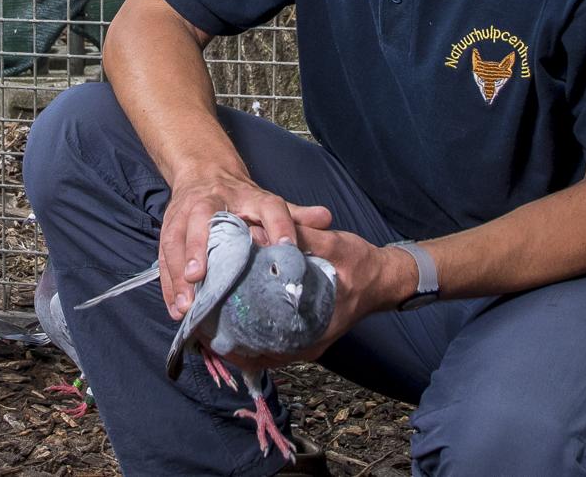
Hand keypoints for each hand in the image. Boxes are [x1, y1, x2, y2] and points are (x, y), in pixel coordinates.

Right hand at [159, 172, 330, 319]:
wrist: (203, 172)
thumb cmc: (242, 197)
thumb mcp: (269, 202)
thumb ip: (296, 215)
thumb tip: (326, 219)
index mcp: (248, 196)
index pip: (269, 207)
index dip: (280, 225)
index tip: (287, 247)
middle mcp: (212, 201)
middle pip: (203, 219)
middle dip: (198, 247)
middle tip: (201, 276)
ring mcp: (185, 213)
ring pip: (176, 239)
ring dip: (178, 273)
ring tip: (187, 305)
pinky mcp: (168, 228)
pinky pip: (163, 255)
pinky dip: (168, 283)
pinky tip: (175, 308)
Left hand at [222, 226, 414, 373]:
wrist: (384, 277)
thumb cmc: (361, 263)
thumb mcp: (333, 245)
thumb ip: (296, 239)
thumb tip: (255, 232)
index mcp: (314, 330)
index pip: (266, 349)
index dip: (234, 345)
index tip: (208, 332)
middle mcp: (307, 344)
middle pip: (260, 353)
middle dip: (229, 342)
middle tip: (201, 325)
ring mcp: (306, 341)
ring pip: (263, 348)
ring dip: (238, 337)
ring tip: (208, 321)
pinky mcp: (304, 332)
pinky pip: (271, 339)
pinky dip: (251, 331)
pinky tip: (233, 314)